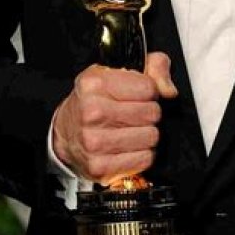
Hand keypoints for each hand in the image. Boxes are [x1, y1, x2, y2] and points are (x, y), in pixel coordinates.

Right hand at [52, 51, 177, 183]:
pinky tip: (128, 146)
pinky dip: (141, 154)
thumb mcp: (118, 71)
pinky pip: (144, 159)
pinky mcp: (100, 166)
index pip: (148, 87)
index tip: (140, 94)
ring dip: (146, 134)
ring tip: (130, 129)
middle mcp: (91, 112)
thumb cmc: (93, 100)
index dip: (150, 91)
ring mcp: (94, 142)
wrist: (65, 131)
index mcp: (95, 84)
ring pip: (150, 137)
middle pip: (151, 113)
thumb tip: (168, 90)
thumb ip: (153, 68)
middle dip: (149, 113)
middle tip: (134, 113)